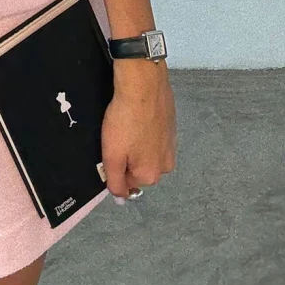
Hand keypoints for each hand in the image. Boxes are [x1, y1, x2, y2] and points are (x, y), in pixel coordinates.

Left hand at [101, 60, 175, 198]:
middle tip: (119, 135)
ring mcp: (172, 145)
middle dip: (128, 155)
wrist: (143, 85)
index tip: (111, 147)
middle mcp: (166, 165)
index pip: (126, 181)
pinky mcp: (173, 127)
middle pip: (139, 167)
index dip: (114, 165)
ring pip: (147, 151)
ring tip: (128, 123)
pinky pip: (154, 135)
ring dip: (137, 141)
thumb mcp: (112, 156)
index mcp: (151, 175)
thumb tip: (121, 199)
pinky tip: (138, 116)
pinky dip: (145, 129)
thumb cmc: (125, 120)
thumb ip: (115, 181)